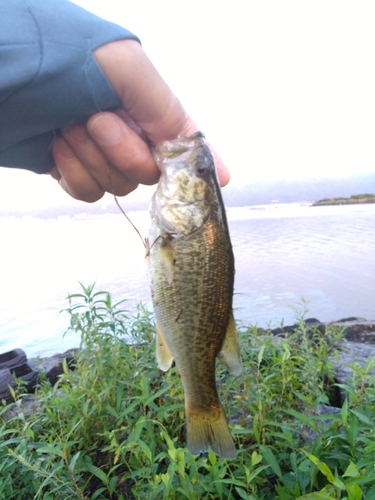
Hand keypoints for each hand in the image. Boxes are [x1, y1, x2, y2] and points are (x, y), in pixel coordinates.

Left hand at [50, 40, 229, 201]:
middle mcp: (130, 134)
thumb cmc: (70, 58)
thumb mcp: (131, 72)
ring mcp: (101, 155)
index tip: (218, 181)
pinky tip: (59, 145)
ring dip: (92, 157)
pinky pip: (88, 193)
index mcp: (148, 109)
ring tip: (70, 124)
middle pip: (147, 175)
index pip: (184, 143)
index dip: (202, 164)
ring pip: (116, 186)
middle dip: (122, 151)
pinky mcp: (75, 170)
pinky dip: (74, 172)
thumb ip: (170, 116)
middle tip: (97, 119)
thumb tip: (211, 163)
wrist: (14, 73)